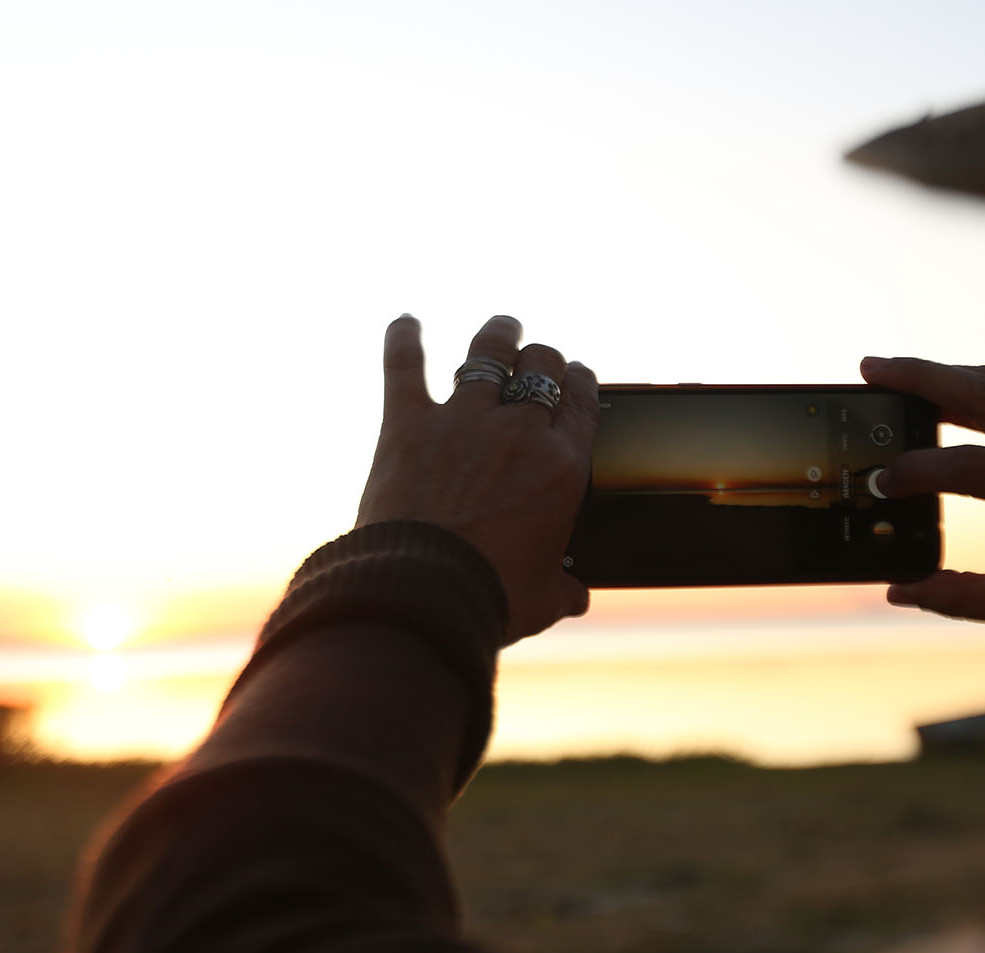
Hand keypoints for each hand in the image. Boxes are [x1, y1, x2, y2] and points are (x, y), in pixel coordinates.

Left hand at [357, 314, 598, 643]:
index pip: (581, 401)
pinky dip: (403, 339)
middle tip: (536, 358)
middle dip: (542, 357)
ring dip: (498, 334)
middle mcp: (518, 430)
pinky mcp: (408, 424)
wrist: (425, 593)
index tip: (576, 377)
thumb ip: (564, 590)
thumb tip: (578, 597)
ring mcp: (462, 420)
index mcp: (562, 466)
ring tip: (502, 327)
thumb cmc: (492, 598)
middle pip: (541, 365)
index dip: (579, 382)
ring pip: (488, 351)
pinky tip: (404, 321)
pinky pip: (405, 366)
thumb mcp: (542, 599)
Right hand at [861, 356, 984, 628]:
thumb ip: (961, 598)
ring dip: (944, 376)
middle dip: (923, 379)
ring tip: (891, 374)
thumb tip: (899, 589)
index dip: (922, 472)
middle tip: (872, 369)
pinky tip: (933, 394)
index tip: (884, 483)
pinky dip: (969, 389)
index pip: (976, 467)